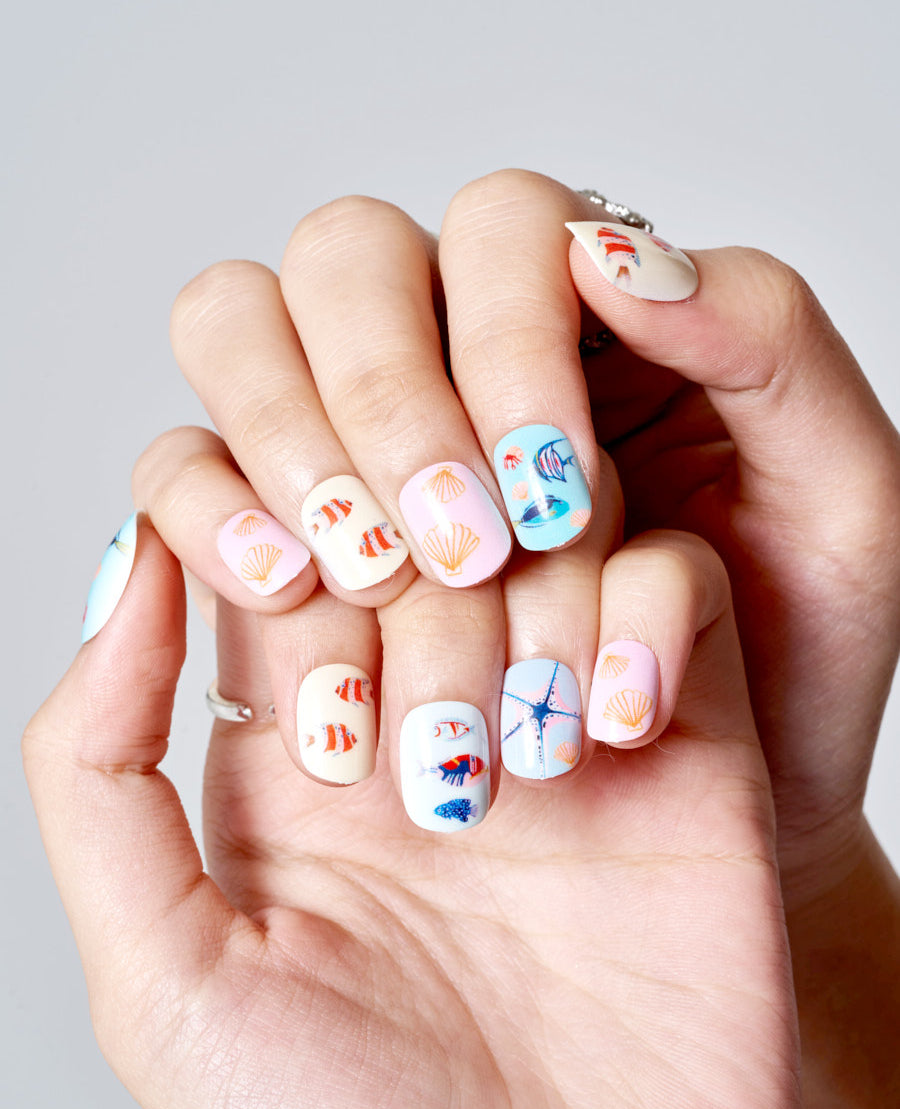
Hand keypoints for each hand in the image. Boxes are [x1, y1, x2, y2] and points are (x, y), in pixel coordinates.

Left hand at [24, 518, 798, 1108]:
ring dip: (523, 615)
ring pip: (540, 516)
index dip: (261, 512)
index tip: (289, 596)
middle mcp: (424, 685)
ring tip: (524, 768)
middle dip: (399, 587)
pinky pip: (676, 578)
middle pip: (403, 498)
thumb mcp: (170, 977)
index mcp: (296, 729)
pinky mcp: (681, 717)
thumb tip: (130, 569)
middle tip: (419, 732)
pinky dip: (645, 625)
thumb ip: (101, 772)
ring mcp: (556, 691)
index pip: (259, 516)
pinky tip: (616, 736)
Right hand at [138, 173, 899, 891]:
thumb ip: (767, 343)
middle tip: (455, 547)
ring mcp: (356, 439)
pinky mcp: (286, 533)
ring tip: (367, 573)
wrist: (718, 802)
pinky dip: (205, 503)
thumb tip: (614, 251)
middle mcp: (456, 356)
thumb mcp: (839, 495)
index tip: (545, 492)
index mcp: (589, 321)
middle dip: (389, 390)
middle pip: (349, 258)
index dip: (503, 336)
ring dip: (286, 430)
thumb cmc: (786, 653)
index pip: (499, 229)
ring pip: (244, 326)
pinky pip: (184, 465)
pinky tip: (282, 586)